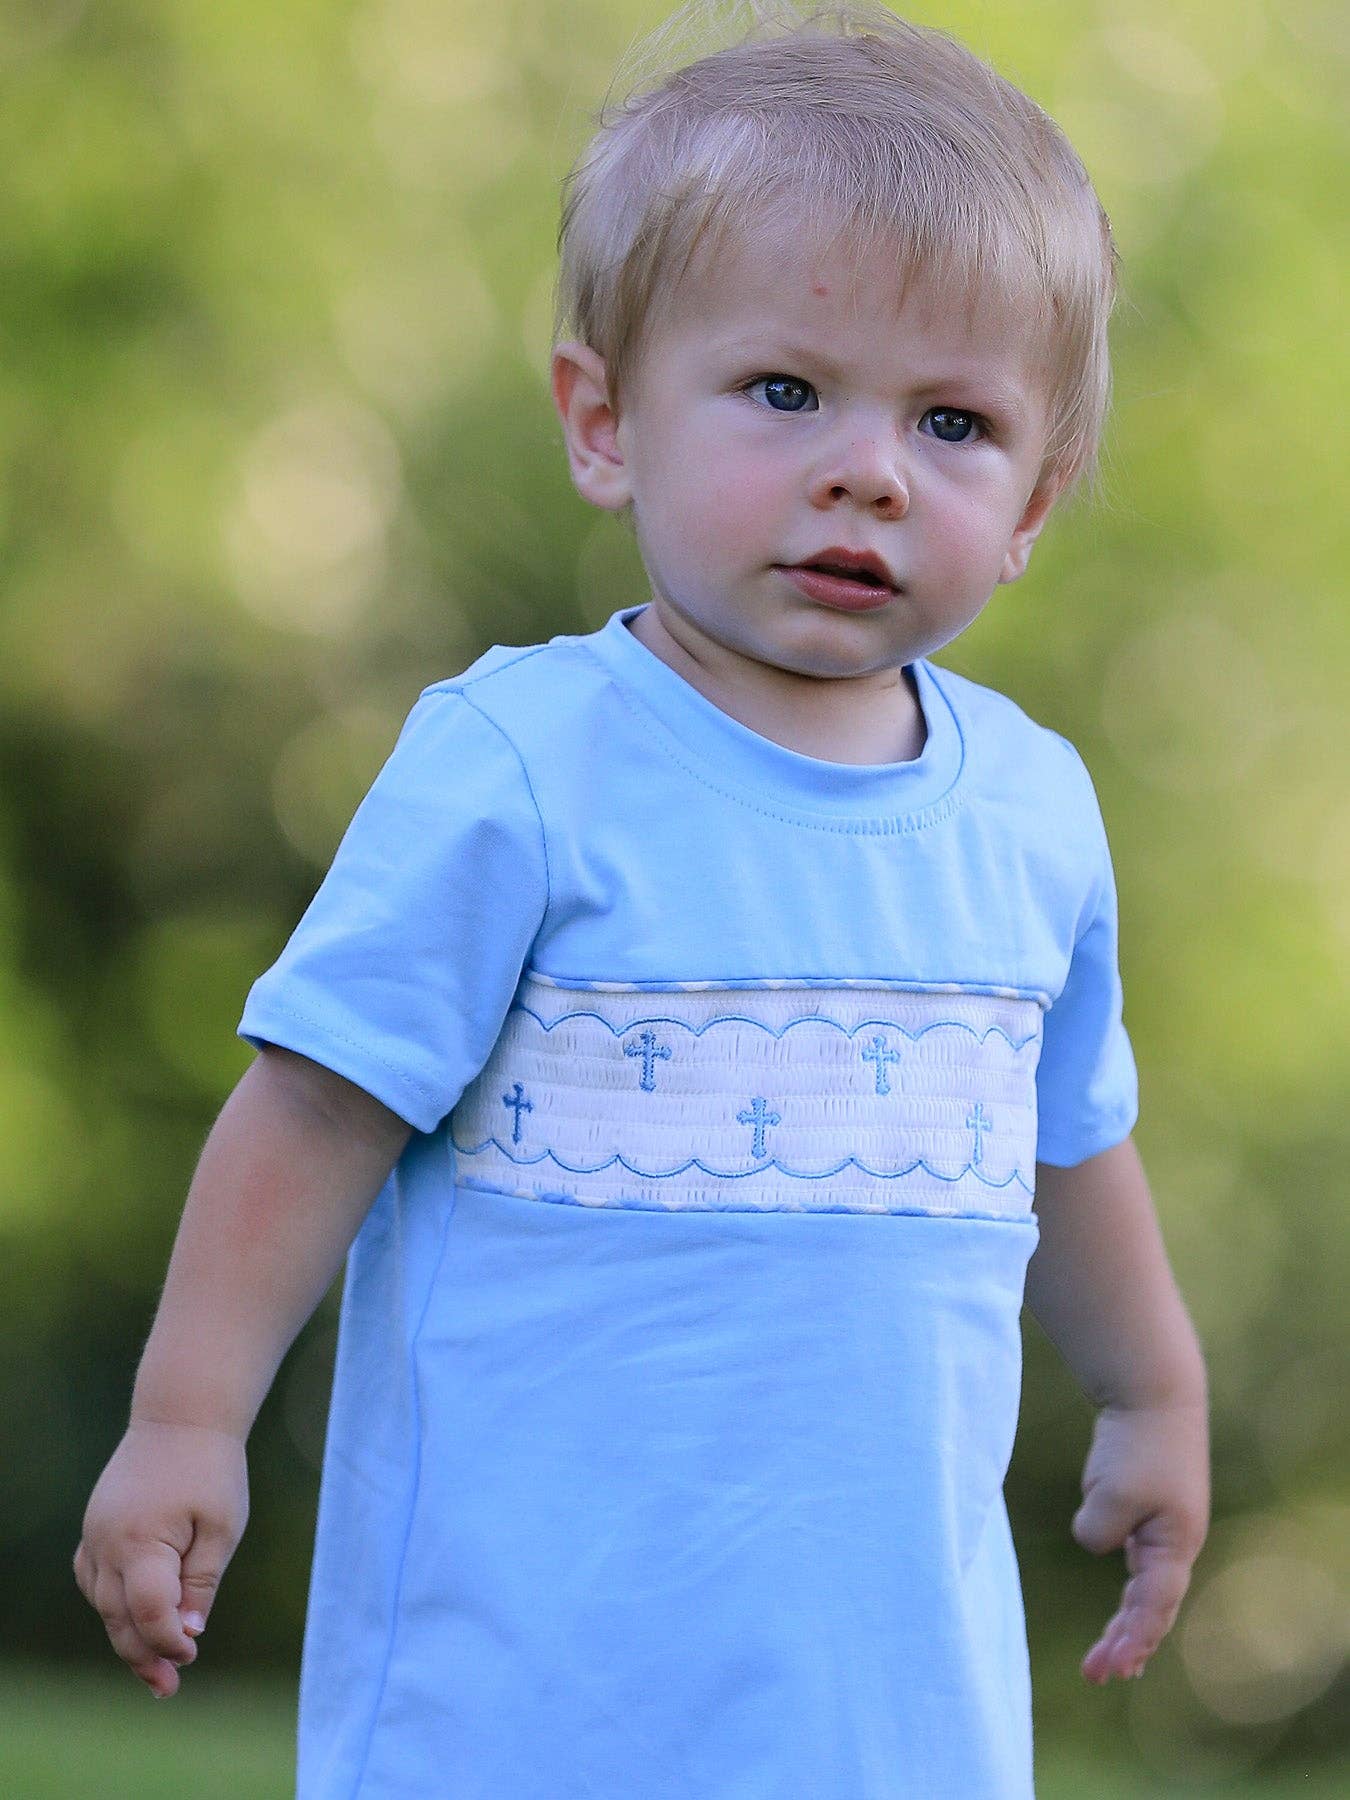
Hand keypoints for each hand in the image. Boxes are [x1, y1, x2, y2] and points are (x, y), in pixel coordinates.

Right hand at [73, 1420, 248, 1696]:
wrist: (180, 1415)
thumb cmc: (210, 1469)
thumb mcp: (222, 1526)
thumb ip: (202, 1582)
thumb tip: (189, 1632)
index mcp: (140, 1543)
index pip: (147, 1613)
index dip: (168, 1642)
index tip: (192, 1656)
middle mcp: (106, 1543)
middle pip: (118, 1617)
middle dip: (144, 1655)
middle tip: (168, 1687)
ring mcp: (94, 1535)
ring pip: (103, 1602)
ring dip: (126, 1633)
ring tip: (155, 1665)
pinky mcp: (95, 1527)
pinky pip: (94, 1580)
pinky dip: (111, 1604)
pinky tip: (133, 1619)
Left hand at [1072, 1400, 1208, 1683]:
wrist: (1153, 1397)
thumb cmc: (1137, 1445)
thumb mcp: (1111, 1493)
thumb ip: (1099, 1530)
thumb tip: (1093, 1542)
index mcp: (1174, 1544)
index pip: (1152, 1606)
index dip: (1131, 1640)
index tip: (1110, 1667)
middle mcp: (1173, 1545)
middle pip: (1151, 1609)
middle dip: (1125, 1645)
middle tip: (1096, 1675)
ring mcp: (1161, 1531)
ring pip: (1144, 1594)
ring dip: (1126, 1628)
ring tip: (1108, 1664)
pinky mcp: (1144, 1515)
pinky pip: (1135, 1568)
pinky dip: (1127, 1598)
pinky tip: (1119, 1621)